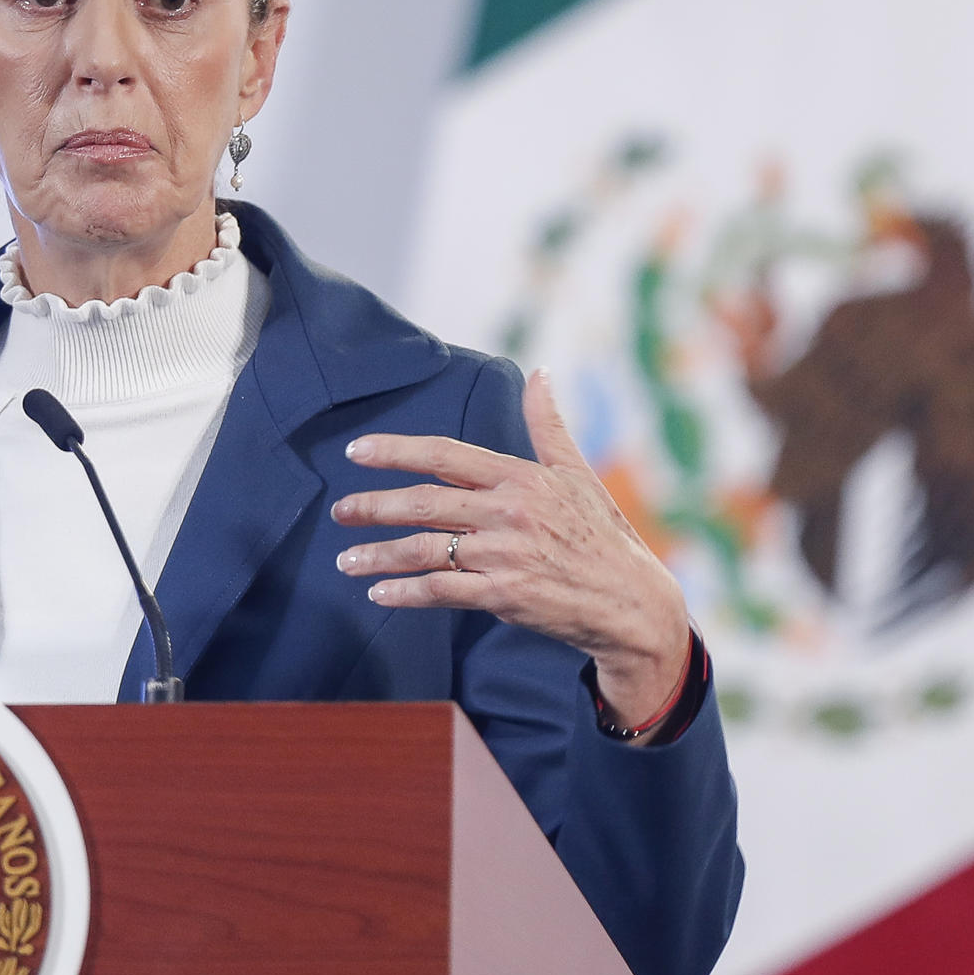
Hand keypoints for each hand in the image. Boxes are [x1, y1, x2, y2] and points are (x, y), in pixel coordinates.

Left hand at [331, 369, 690, 730]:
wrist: (632, 602)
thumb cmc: (603, 534)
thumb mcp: (577, 473)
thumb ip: (548, 425)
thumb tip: (541, 372)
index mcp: (520, 478)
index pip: (445, 455)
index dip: (396, 450)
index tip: (357, 451)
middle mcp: (508, 512)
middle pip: (425, 502)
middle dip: (374, 506)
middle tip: (340, 510)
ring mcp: (504, 555)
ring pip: (425, 549)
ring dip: (379, 554)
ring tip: (346, 559)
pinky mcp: (504, 595)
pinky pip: (442, 591)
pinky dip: (406, 592)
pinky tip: (380, 593)